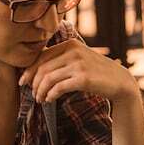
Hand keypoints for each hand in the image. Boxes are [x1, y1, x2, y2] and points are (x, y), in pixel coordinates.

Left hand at [18, 39, 137, 104]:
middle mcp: (74, 51)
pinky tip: (49, 100)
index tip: (23, 82)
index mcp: (70, 44)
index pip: (41, 56)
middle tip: (33, 94)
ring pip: (49, 78)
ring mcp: (79, 64)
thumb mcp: (79, 59)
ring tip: (40, 99)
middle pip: (43, 68)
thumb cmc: (96, 72)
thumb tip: (35, 68)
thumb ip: (62, 58)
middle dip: (33, 83)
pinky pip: (59, 87)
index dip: (29, 70)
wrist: (120, 81)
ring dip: (41, 91)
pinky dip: (50, 95)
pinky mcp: (83, 78)